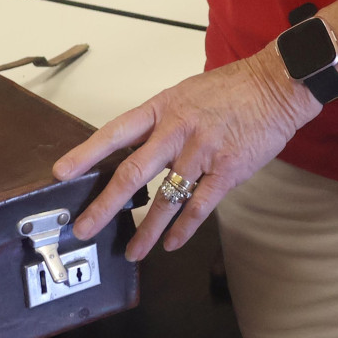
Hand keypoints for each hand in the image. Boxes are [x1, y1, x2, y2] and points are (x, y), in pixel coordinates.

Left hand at [52, 48, 319, 261]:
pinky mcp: (226, 171)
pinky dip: (183, 229)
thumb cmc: (231, 90)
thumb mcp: (186, 95)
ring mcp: (201, 152)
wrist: (276, 85)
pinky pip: (199, 207)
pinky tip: (172, 244)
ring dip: (146, 230)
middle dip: (104, 206)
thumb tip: (136, 151)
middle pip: (132, 173)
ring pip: (165, 198)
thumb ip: (162, 123)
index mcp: (162, 109)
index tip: (62, 173)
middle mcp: (177, 131)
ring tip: (132, 252)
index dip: (86, 154)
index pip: (115, 133)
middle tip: (84, 229)